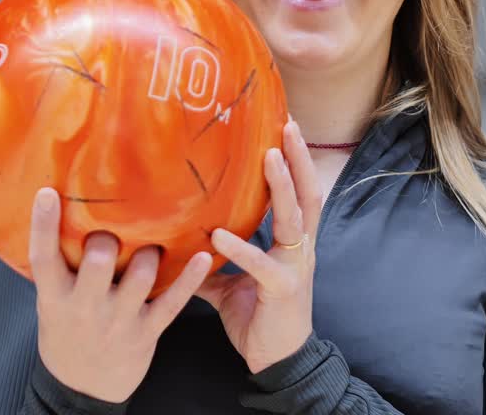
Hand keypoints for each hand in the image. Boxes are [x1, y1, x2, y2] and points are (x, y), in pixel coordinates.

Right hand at [30, 187, 212, 402]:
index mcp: (55, 298)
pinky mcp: (147, 331)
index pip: (44, 258)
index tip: (48, 193)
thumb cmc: (68, 333)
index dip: (43, 224)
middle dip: (107, 239)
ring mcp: (118, 320)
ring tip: (151, 243)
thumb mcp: (51, 303)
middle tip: (113, 229)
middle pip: (97, 263)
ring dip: (150, 252)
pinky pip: (173, 302)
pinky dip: (190, 278)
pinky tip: (203, 256)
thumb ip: (59, 269)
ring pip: (141, 275)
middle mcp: (85, 309)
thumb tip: (60, 215)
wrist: (84, 387)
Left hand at [197, 120, 322, 373]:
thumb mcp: (230, 282)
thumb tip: (177, 240)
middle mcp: (301, 248)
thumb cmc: (258, 317)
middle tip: (288, 125)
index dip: (297, 160)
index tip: (286, 127)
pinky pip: (261, 264)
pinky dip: (241, 248)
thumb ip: (212, 259)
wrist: (276, 360)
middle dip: (300, 159)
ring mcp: (296, 267)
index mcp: (293, 242)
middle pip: (309, 193)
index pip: (301, 192)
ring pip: (296, 218)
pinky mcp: (283, 289)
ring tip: (269, 157)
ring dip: (283, 186)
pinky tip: (219, 235)